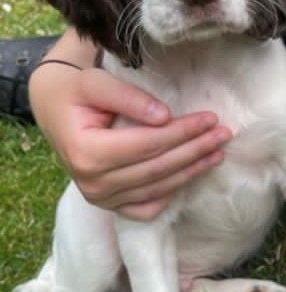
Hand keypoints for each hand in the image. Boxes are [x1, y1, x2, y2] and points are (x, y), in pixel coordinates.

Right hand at [30, 64, 231, 220]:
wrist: (56, 110)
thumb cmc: (77, 93)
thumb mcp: (95, 83)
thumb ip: (129, 97)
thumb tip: (164, 117)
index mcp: (86, 153)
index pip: (147, 144)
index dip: (182, 132)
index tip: (210, 118)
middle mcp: (93, 183)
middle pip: (158, 168)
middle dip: (195, 150)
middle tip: (224, 134)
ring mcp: (101, 198)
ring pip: (159, 188)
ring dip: (193, 170)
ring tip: (218, 152)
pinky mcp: (111, 205)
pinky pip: (148, 208)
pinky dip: (173, 192)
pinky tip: (192, 174)